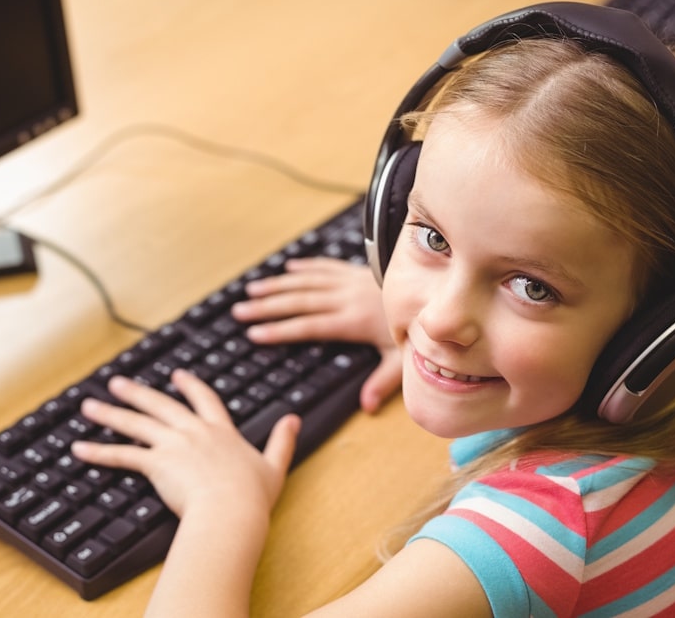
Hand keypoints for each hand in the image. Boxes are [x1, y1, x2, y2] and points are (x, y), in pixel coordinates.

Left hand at [70, 370, 299, 520]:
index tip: (178, 376)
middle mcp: (193, 432)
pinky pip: (121, 454)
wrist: (232, 510)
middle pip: (160, 405)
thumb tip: (294, 419)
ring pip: (135, 423)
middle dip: (137, 392)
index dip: (191, 386)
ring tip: (88, 406)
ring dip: (110, 413)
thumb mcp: (274, 465)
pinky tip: (79, 448)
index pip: (204, 400)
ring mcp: (173, 445)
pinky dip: (98, 451)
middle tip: (117, 382)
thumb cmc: (252, 496)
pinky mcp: (156, 462)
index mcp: (220, 432)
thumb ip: (283, 440)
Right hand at [231, 257, 401, 411]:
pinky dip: (304, 267)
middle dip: (266, 307)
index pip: (308, 326)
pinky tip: (287, 268)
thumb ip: (383, 382)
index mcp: (353, 321)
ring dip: (277, 285)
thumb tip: (366, 407)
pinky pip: (325, 266)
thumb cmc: (418, 326)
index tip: (255, 334)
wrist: (434, 288)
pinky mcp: (356, 271)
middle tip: (240, 312)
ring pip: (306, 282)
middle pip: (299, 302)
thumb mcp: (403, 359)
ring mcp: (350, 281)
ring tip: (251, 289)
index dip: (280, 330)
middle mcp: (346, 298)